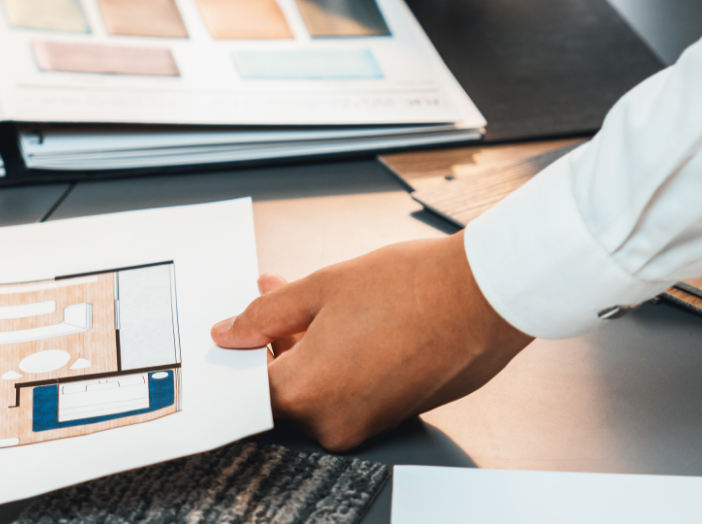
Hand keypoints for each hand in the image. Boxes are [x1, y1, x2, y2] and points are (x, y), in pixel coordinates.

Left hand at [212, 233, 532, 449]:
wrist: (484, 297)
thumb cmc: (410, 288)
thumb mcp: (318, 289)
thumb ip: (264, 315)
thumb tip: (229, 334)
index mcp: (307, 394)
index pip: (248, 388)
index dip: (240, 353)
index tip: (238, 329)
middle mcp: (333, 423)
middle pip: (280, 391)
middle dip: (271, 344)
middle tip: (272, 300)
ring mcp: (365, 424)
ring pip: (313, 390)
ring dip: (302, 349)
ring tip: (307, 300)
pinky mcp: (391, 415)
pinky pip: (344, 393)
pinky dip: (333, 361)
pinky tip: (337, 319)